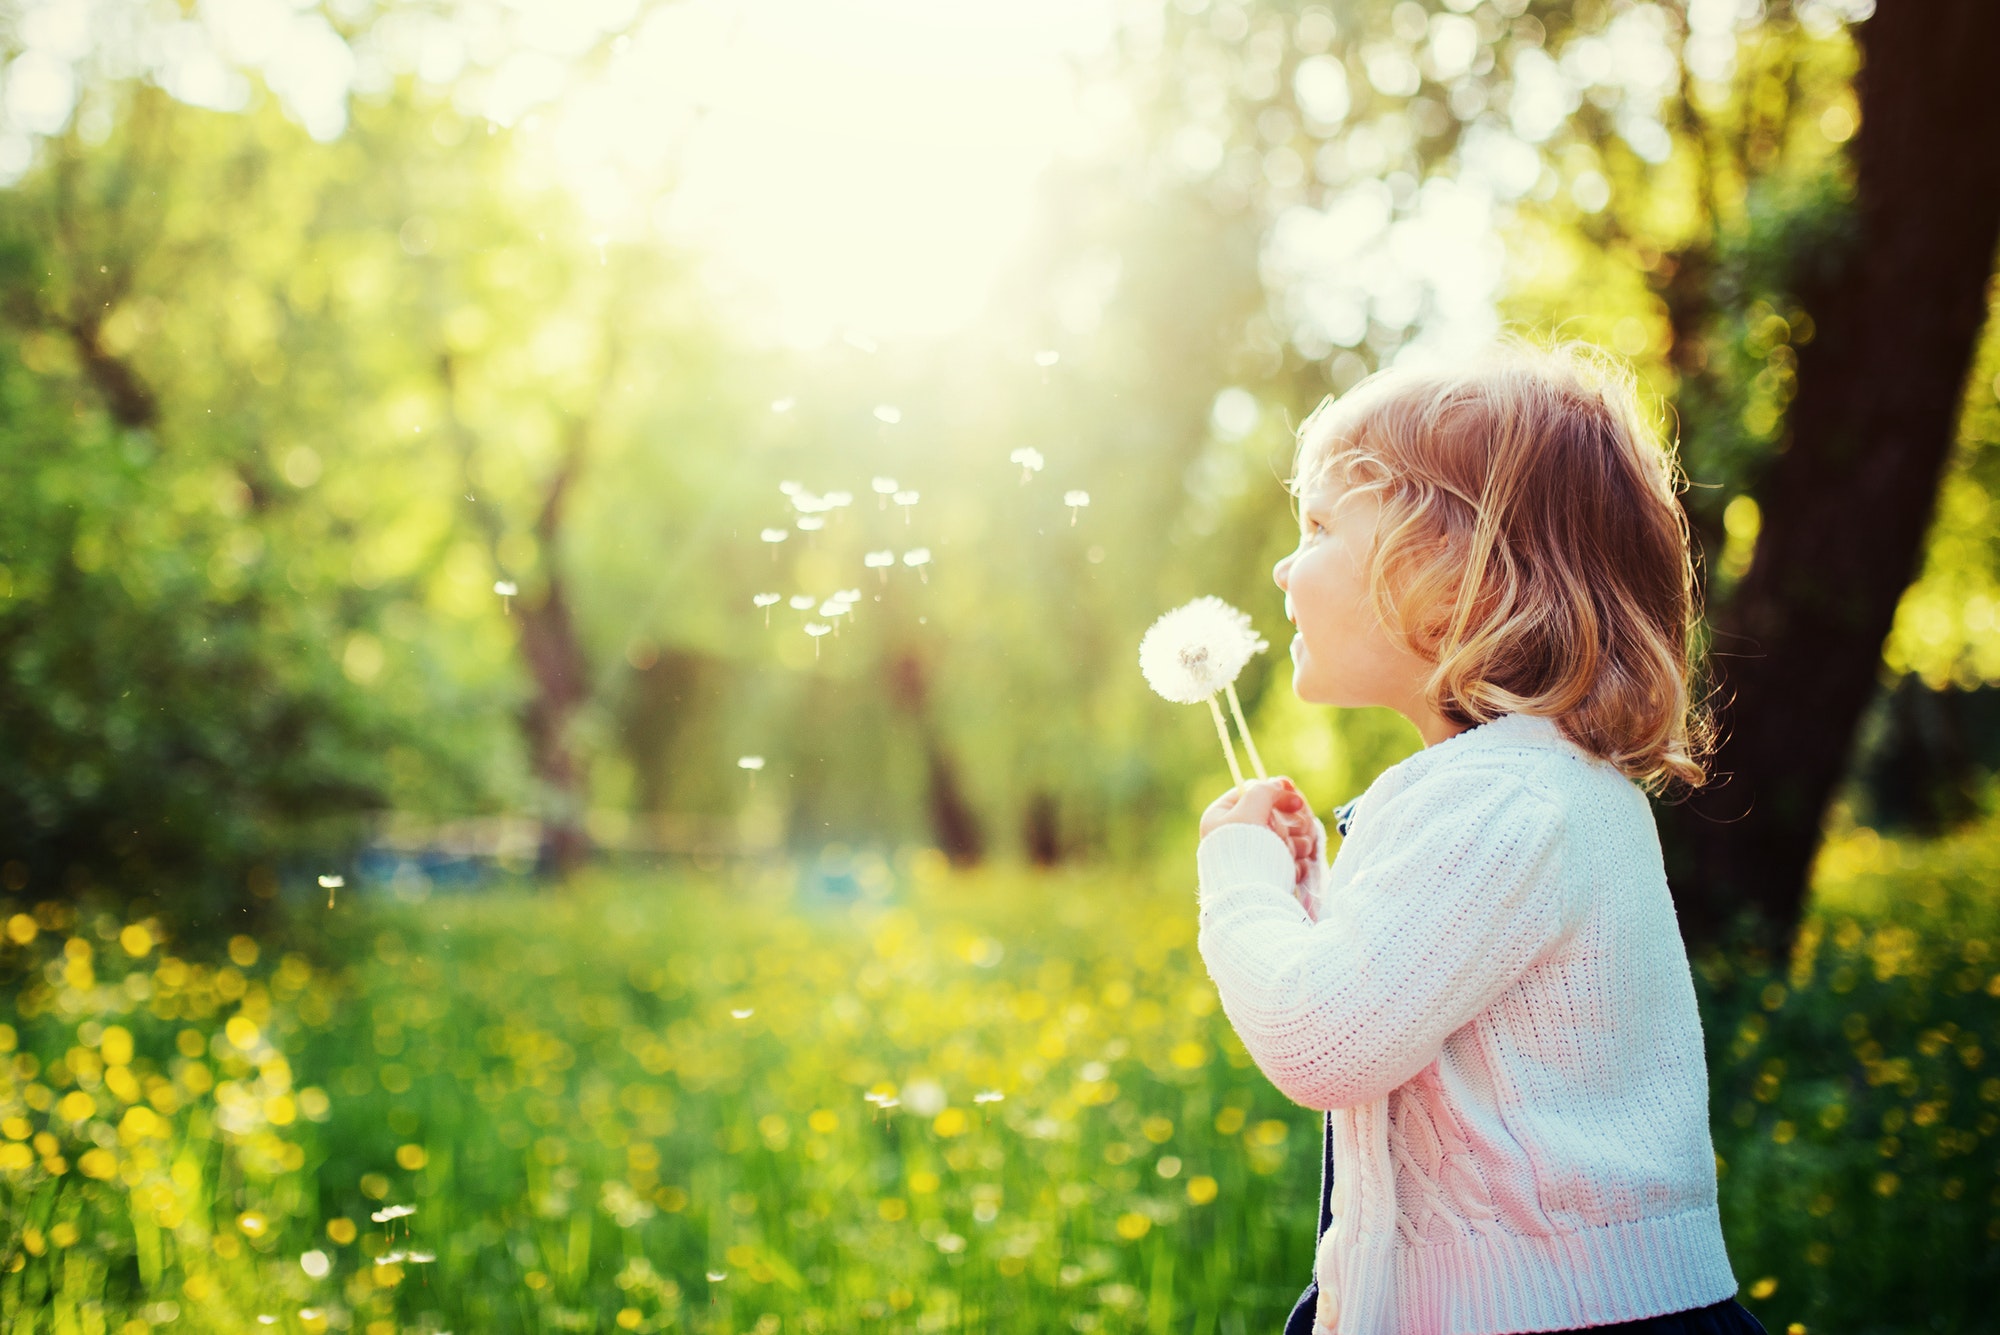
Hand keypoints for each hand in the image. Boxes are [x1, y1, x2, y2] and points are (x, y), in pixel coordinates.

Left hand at [1201, 777, 1319, 887]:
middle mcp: (1234, 835)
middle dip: (1292, 823)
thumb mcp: (1250, 809)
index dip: (1278, 794)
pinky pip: (1290, 860)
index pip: (1253, 793)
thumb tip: (1281, 784)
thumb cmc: (1244, 851)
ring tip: (1295, 851)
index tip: (1296, 801)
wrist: (1250, 899)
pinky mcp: (1268, 875)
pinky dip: (1296, 863)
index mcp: (1221, 817)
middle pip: (1275, 816)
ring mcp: (1253, 856)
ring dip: (1298, 843)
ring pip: (1287, 837)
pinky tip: (1293, 868)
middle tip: (1300, 828)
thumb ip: (1265, 790)